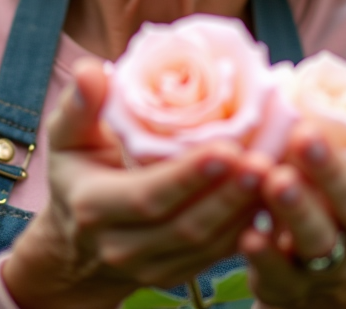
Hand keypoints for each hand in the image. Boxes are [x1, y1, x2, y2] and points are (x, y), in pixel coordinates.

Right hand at [3, 57, 270, 308]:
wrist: (76, 238)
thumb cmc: (78, 171)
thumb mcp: (68, 135)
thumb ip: (80, 104)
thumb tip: (93, 71)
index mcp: (93, 207)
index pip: (146, 196)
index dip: (188, 177)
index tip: (227, 148)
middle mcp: (120, 245)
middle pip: (185, 226)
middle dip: (228, 194)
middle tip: (266, 161)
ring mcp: (150, 267)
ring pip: (207, 245)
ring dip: (245, 212)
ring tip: (277, 176)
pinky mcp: (177, 275)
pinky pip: (218, 255)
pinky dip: (248, 228)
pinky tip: (272, 197)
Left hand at [239, 83, 345, 308]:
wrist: (317, 270)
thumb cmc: (341, 195)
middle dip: (333, 175)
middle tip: (305, 138)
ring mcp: (330, 264)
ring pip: (320, 242)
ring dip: (298, 210)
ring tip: (275, 179)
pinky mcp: (290, 284)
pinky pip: (281, 275)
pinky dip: (265, 256)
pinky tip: (249, 234)